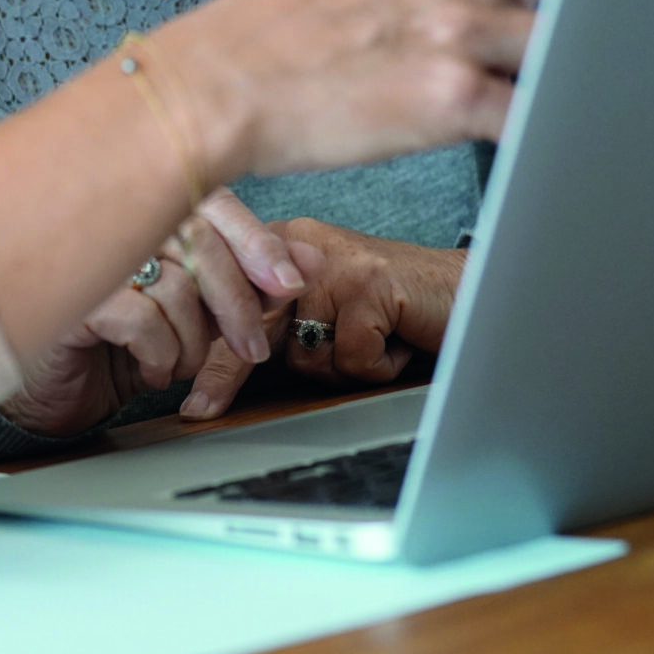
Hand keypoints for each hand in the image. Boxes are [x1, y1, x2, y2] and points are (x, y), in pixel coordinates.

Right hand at [0, 190, 303, 438]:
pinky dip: (159, 355)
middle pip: (203, 246)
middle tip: (251, 348)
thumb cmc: (121, 343)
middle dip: (237, 304)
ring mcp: (92, 255)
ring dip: (193, 341)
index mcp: (147, 211)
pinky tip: (150, 368)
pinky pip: (141, 320)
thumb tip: (312, 258)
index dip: (257, 242)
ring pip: (177, 287)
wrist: (52, 390)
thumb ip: (250, 281)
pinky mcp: (73, 296)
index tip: (290, 284)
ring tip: (180, 363)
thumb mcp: (196, 314)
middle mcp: (118, 221)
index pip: (215, 205)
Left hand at [179, 219, 464, 417]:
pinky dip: (377, 366)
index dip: (209, 351)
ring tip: (372, 342)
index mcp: (281, 244)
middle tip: (201, 410)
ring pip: (306, 352)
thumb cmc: (390, 309)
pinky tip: (397, 339)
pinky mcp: (368, 283)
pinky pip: (351, 357)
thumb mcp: (320, 315)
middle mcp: (301, 243)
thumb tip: (213, 376)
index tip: (192, 400)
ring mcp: (334, 262)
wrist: (462, 292)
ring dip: (341, 367)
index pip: (228, 300)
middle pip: (249, 323)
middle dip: (229, 372)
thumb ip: (275, 327)